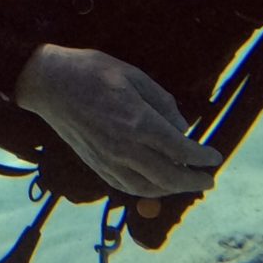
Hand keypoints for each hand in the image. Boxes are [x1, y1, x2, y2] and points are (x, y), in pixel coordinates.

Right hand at [14, 44, 221, 199]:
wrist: (47, 83)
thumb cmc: (90, 71)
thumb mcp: (133, 75)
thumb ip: (162, 102)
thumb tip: (182, 128)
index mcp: (137, 122)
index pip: (180, 150)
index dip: (202, 157)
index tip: (215, 157)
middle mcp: (124, 147)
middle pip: (168, 176)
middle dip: (193, 181)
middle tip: (208, 180)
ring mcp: (108, 159)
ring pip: (147, 188)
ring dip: (171, 190)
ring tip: (184, 183)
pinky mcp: (95, 164)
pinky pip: (125, 187)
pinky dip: (145, 191)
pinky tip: (155, 185)